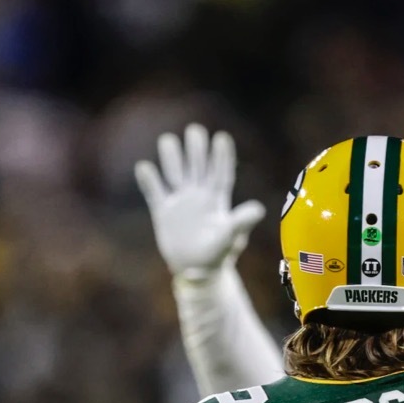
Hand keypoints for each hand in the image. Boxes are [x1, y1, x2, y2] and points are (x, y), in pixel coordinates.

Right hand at [135, 124, 266, 278]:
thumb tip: (260, 209)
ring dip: (171, 158)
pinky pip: (155, 193)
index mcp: (216, 201)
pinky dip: (149, 181)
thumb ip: (241, 221)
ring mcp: (180, 203)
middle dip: (196, 149)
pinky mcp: (164, 213)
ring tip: (167, 139)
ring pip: (175, 174)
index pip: (220, 174)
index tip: (221, 137)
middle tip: (194, 130)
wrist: (197, 272)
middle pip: (197, 167)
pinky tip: (143, 167)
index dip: (221, 157)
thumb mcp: (231, 237)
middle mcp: (198, 197)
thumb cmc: (217, 255)